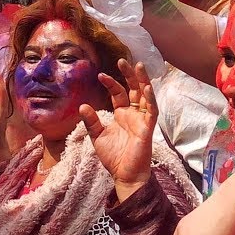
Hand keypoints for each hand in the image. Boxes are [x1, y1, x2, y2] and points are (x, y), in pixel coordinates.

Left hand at [81, 59, 155, 201]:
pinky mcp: (148, 128)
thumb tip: (83, 105)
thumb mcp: (97, 137)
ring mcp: (142, 120)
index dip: (111, 83)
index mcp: (122, 115)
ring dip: (143, 81)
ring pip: (146, 96)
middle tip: (122, 60)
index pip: (119, 94)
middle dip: (129, 75)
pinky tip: (146, 88)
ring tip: (139, 65)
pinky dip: (150, 99)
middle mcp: (133, 114)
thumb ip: (92, 121)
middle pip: (134, 89)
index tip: (100, 74)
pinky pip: (151, 111)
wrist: (124, 175)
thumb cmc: (113, 157)